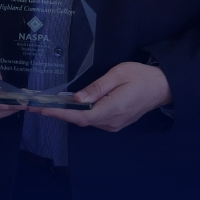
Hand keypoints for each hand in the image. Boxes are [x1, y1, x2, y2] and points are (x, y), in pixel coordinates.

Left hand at [38, 61, 170, 132]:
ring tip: (48, 105)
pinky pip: (93, 120)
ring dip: (68, 113)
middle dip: (58, 113)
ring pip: (86, 120)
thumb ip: (97, 88)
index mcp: (113, 108)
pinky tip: (70, 106)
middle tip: (37, 106)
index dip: (59, 114)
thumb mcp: (119, 74)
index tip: (42, 110)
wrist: (162, 87)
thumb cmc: (142, 76)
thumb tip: (77, 98)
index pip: (80, 115)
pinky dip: (79, 113)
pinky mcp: (115, 123)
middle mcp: (112, 121)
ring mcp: (114, 125)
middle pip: (80, 120)